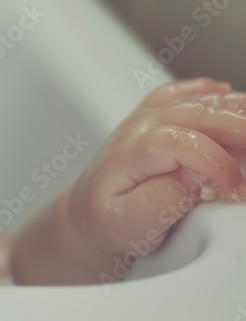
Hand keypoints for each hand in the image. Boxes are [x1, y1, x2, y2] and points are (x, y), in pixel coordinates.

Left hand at [66, 77, 245, 261]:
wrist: (90, 213)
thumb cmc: (109, 221)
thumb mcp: (128, 226)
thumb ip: (159, 202)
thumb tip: (191, 177)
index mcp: (129, 155)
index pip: (175, 142)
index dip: (212, 161)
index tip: (235, 188)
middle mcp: (138, 129)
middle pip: (193, 114)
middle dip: (237, 127)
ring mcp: (147, 118)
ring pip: (195, 100)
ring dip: (233, 110)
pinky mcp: (156, 116)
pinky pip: (184, 93)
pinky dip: (212, 93)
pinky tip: (231, 98)